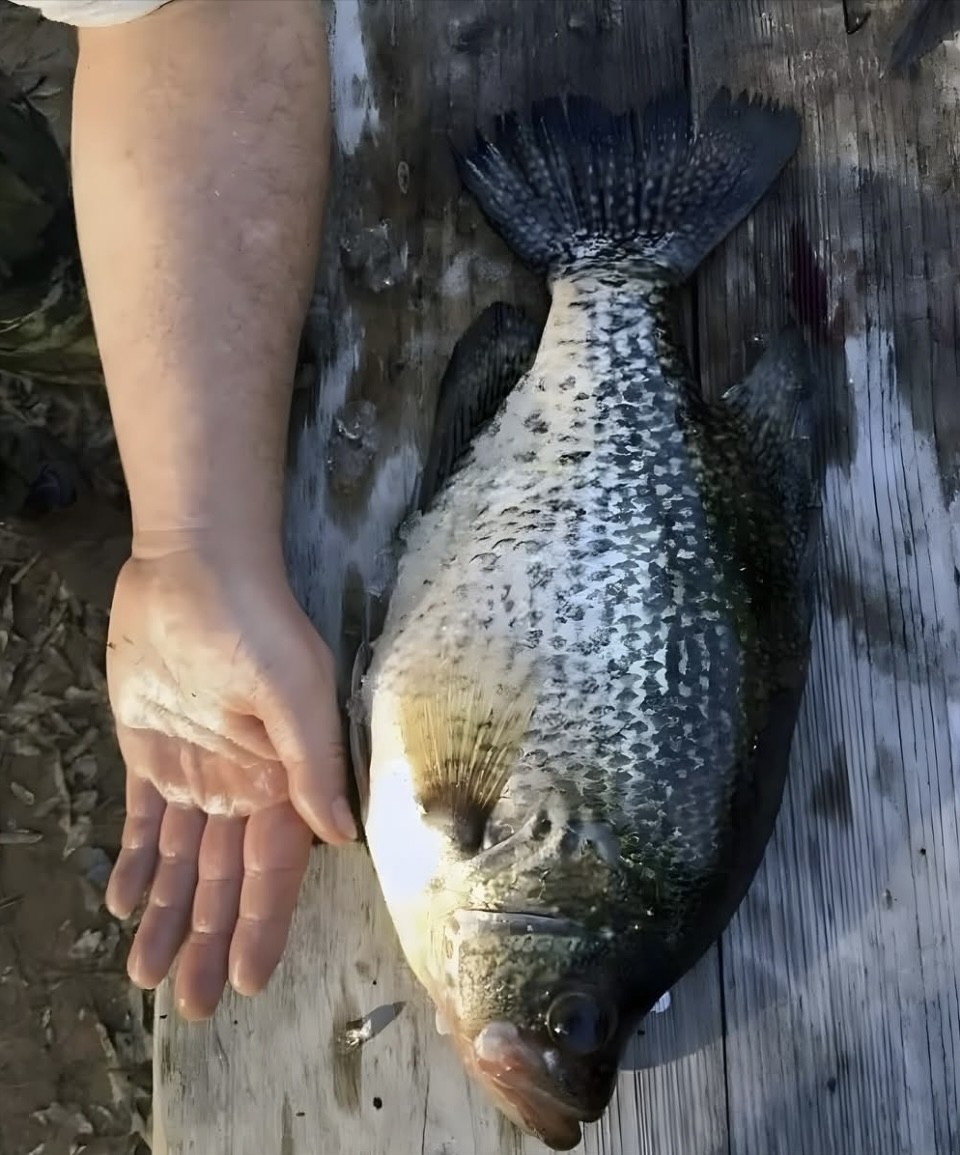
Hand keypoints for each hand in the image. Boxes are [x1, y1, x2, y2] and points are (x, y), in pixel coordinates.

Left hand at [103, 537, 354, 1016]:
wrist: (195, 565)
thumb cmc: (255, 622)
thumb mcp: (294, 690)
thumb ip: (313, 763)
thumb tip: (341, 838)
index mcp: (281, 777)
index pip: (272, 867)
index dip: (262, 924)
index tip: (248, 980)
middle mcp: (241, 783)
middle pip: (222, 878)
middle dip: (209, 939)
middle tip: (195, 1005)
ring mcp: (194, 769)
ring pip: (180, 860)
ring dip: (167, 915)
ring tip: (149, 975)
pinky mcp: (151, 749)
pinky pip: (142, 820)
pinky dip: (135, 860)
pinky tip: (125, 902)